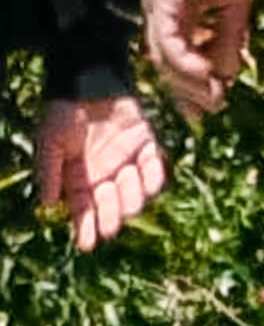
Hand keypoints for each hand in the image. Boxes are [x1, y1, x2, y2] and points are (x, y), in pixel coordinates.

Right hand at [35, 93, 168, 248]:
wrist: (87, 79)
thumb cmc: (63, 111)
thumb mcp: (49, 141)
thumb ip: (49, 171)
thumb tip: (47, 205)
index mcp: (79, 178)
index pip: (83, 209)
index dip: (85, 227)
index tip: (87, 245)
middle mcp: (104, 174)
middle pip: (110, 204)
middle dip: (110, 218)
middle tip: (110, 229)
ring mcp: (126, 161)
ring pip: (133, 189)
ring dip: (132, 201)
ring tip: (128, 209)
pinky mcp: (145, 144)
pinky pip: (153, 165)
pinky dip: (154, 176)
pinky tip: (151, 187)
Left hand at [143, 0, 255, 118]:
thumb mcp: (236, 8)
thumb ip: (230, 42)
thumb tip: (226, 78)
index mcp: (176, 13)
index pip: (177, 58)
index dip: (191, 86)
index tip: (209, 109)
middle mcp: (160, 13)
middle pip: (165, 64)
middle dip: (186, 92)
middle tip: (207, 113)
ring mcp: (158, 7)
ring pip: (163, 58)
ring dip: (187, 83)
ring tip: (212, 99)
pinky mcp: (162, 1)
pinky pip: (170, 41)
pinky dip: (186, 62)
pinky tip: (206, 75)